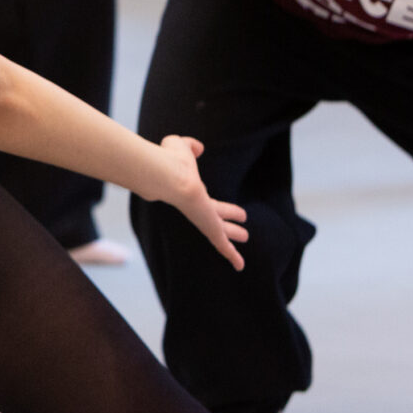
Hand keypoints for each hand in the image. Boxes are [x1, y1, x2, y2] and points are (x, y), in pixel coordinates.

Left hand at [154, 136, 248, 270]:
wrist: (167, 176)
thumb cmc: (170, 160)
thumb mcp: (181, 146)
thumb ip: (189, 146)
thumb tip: (197, 147)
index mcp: (191, 193)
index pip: (205, 202)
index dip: (214, 204)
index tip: (216, 204)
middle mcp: (196, 209)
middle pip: (214, 218)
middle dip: (226, 221)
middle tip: (238, 226)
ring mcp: (203, 220)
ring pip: (220, 232)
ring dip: (232, 235)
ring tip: (245, 236)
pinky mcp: (210, 229)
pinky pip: (222, 246)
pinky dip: (232, 256)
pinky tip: (240, 266)